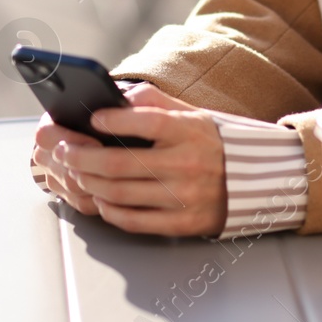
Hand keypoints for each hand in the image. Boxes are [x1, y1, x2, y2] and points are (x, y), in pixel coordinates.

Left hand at [30, 83, 226, 236]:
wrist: (257, 183)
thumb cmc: (213, 145)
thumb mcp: (192, 114)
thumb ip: (155, 102)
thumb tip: (116, 97)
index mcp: (189, 131)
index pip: (146, 121)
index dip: (112, 120)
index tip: (91, 119)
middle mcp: (187, 164)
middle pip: (118, 163)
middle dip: (81, 157)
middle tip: (65, 151)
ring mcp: (184, 197)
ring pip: (119, 194)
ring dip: (89, 183)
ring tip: (77, 173)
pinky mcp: (182, 224)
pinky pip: (134, 221)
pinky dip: (109, 210)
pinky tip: (100, 198)